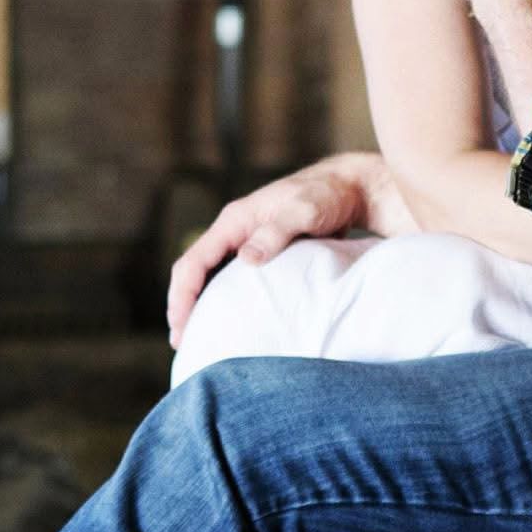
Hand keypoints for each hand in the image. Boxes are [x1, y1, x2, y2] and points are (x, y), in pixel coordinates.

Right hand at [166, 153, 413, 346]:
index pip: (193, 261)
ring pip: (212, 277)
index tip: (180, 327)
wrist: (351, 187)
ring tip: (202, 339)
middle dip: (184, 307)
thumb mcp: (303, 210)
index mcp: (235, 221)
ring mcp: (249, 242)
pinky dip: (226, 300)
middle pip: (195, 272)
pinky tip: (234, 322)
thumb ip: (276, 232)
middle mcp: (235, 231)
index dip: (182, 296)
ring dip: (203, 305)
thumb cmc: (327, 195)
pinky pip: (234, 280)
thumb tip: (246, 259)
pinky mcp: (265, 252)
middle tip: (184, 343)